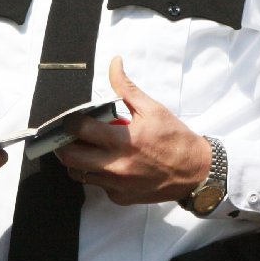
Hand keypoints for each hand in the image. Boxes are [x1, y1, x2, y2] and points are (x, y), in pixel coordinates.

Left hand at [54, 56, 207, 204]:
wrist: (196, 172)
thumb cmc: (174, 138)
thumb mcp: (152, 109)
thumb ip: (126, 87)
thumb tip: (114, 63)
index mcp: (122, 141)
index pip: (79, 130)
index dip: (70, 121)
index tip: (72, 118)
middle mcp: (116, 166)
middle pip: (70, 158)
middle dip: (64, 144)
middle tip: (70, 136)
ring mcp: (117, 185)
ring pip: (79, 175)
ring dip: (78, 161)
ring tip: (88, 149)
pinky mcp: (120, 198)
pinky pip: (97, 186)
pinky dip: (97, 175)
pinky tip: (108, 164)